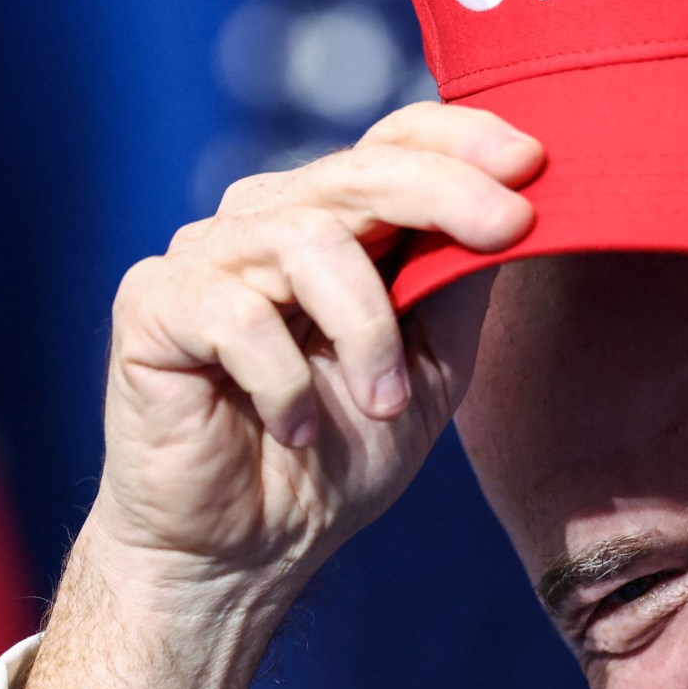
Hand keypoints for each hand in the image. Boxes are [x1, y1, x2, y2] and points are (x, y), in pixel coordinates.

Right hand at [12, 103, 542, 688]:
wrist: (248, 551)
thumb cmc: (340, 453)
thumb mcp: (433, 363)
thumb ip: (462, 281)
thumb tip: (527, 206)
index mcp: (338, 222)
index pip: (397, 140)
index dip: (464, 137)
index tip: (535, 162)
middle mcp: (268, 220)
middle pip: (360, 170)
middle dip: (447, 193)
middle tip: (510, 228)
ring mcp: (205, 255)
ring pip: (304, 238)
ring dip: (367, 327)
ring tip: (383, 405)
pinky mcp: (152, 305)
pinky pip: (233, 311)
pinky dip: (282, 377)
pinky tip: (293, 429)